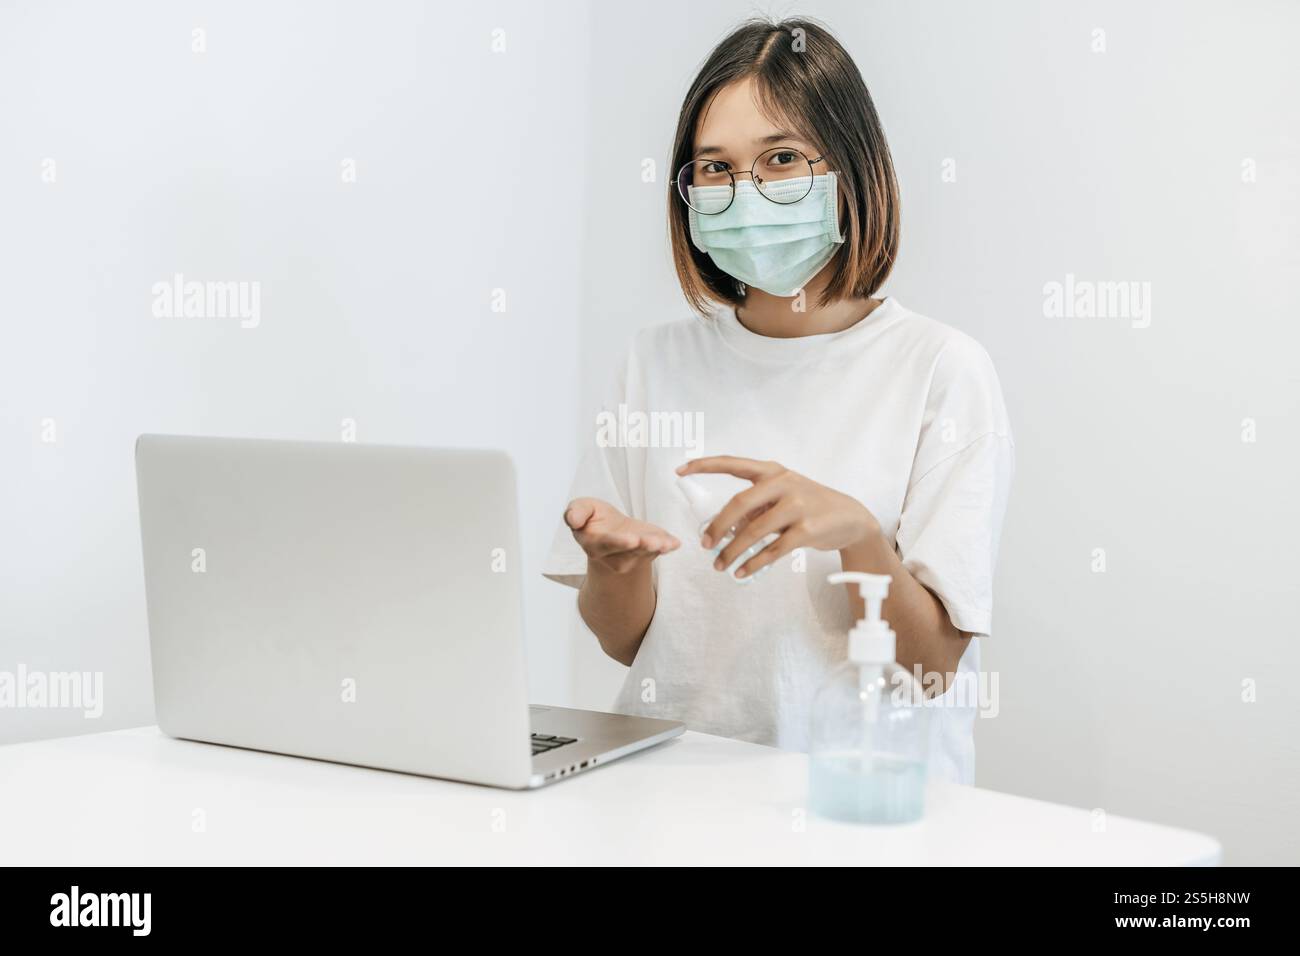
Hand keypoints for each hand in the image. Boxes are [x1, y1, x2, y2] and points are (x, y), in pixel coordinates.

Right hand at [564, 498, 680, 574]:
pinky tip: (675, 543)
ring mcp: (632, 558)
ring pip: (646, 553)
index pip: (607, 544)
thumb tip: (572, 519)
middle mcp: (613, 556)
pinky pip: (658, 551)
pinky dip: (668, 546)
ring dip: (658, 547)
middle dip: (643, 546)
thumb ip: (576, 512)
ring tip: (666, 542)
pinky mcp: (647, 553)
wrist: (610, 531)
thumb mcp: (582, 508)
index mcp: (595, 544)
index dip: (619, 542)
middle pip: (630, 552)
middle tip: (654, 542)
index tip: (631, 539)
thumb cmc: (594, 518)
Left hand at [675, 457, 878, 578]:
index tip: (680, 471)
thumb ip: (755, 506)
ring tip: (720, 565)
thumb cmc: (808, 505)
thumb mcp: (782, 496)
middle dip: (717, 525)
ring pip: (754, 531)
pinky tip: (742, 571)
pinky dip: (754, 563)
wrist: (850, 518)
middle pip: (740, 503)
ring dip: (733, 551)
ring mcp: (797, 506)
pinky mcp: (807, 530)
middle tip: (705, 544)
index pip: (733, 464)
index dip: (705, 466)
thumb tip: (724, 528)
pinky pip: (773, 550)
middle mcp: (784, 483)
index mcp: (772, 471)